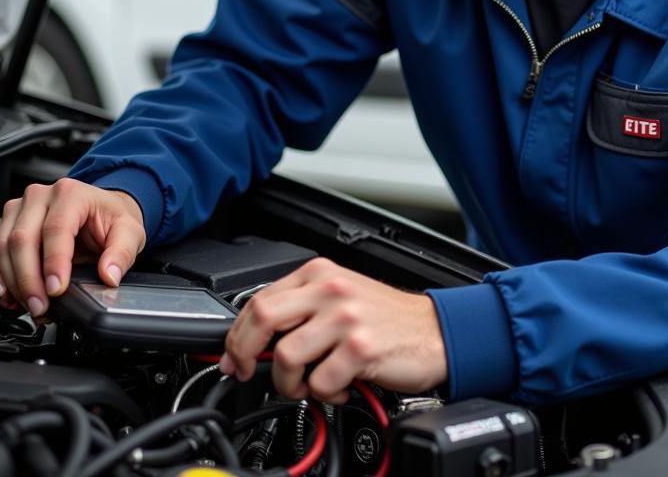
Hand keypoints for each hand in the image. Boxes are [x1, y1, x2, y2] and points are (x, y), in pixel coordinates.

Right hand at [0, 178, 145, 316]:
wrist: (100, 210)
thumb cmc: (109, 219)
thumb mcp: (129, 232)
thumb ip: (122, 253)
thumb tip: (109, 275)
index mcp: (71, 193)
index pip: (55, 229)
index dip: (53, 263)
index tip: (56, 290)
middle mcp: (40, 196)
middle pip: (22, 239)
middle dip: (29, 280)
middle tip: (41, 307)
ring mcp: (18, 208)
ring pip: (1, 246)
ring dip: (10, 282)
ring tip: (28, 306)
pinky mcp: (4, 223)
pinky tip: (4, 293)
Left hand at [221, 257, 446, 403]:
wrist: (434, 330)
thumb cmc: (386, 317)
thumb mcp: (339, 297)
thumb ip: (300, 309)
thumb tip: (253, 341)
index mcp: (319, 273)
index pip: (259, 299)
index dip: (237, 335)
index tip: (233, 358)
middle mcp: (330, 289)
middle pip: (262, 319)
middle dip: (245, 354)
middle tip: (250, 373)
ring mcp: (346, 317)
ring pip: (286, 357)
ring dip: (290, 384)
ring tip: (308, 385)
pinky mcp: (361, 347)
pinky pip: (320, 383)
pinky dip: (325, 395)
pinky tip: (340, 387)